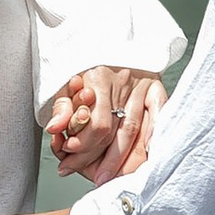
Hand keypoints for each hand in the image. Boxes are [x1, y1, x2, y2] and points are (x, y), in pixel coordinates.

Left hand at [47, 65, 164, 183]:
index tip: (71, 156)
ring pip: (137, 127)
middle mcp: (123, 82)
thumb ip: (61, 106)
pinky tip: (150, 151)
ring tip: (116, 176)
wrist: (103, 36)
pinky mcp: (154, 84)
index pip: (99, 125)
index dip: (86, 145)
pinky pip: (160, 110)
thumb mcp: (65, 80)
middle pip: (119, 132)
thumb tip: (54, 128)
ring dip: (126, 157)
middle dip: (106, 160)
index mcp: (100, 79)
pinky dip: (155, 131)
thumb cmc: (84, 61)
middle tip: (95, 178)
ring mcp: (141, 84)